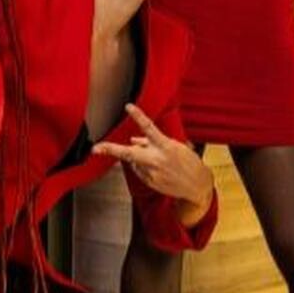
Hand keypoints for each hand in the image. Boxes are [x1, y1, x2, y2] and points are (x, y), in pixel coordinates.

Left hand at [94, 104, 214, 215]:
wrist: (197, 186)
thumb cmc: (188, 163)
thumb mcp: (174, 147)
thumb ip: (152, 142)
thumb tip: (133, 140)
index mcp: (165, 146)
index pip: (148, 128)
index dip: (138, 116)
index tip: (128, 107)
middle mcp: (157, 160)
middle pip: (128, 153)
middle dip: (111, 149)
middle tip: (96, 148)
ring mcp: (152, 173)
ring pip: (135, 162)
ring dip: (139, 158)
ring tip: (158, 162)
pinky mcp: (150, 183)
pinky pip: (140, 172)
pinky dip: (144, 168)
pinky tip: (158, 170)